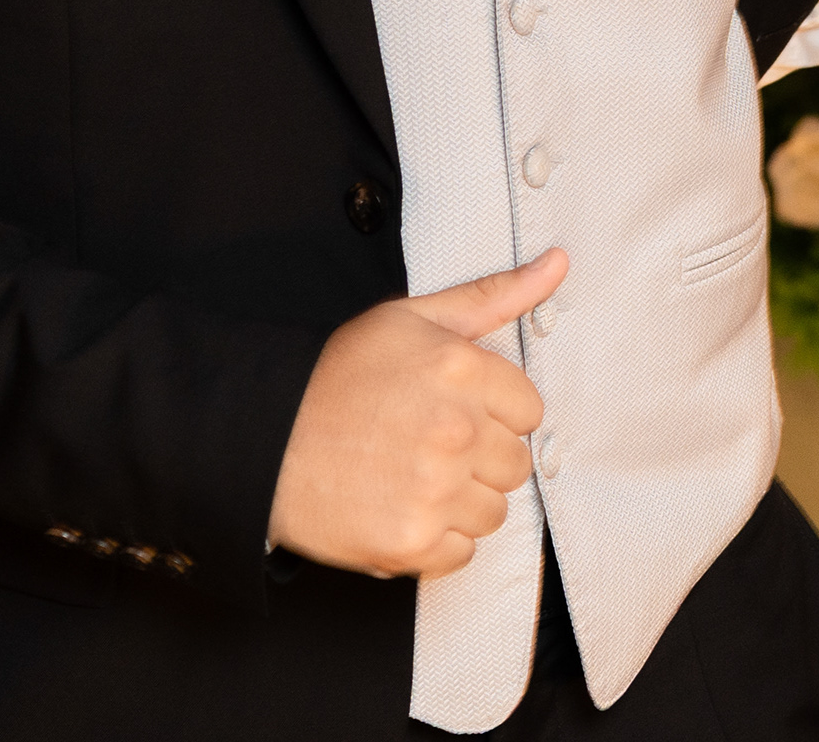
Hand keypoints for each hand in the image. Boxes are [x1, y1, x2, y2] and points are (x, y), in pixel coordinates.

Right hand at [265, 249, 561, 579]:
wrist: (261, 439)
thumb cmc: (336, 377)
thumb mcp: (412, 318)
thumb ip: (493, 295)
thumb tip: (557, 264)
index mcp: (462, 370)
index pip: (529, 410)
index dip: (494, 413)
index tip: (458, 412)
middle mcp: (455, 431)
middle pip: (515, 464)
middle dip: (480, 458)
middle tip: (430, 447)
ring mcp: (433, 491)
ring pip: (493, 512)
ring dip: (462, 502)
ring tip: (414, 479)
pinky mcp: (409, 542)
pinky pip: (461, 554)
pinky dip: (437, 542)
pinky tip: (403, 510)